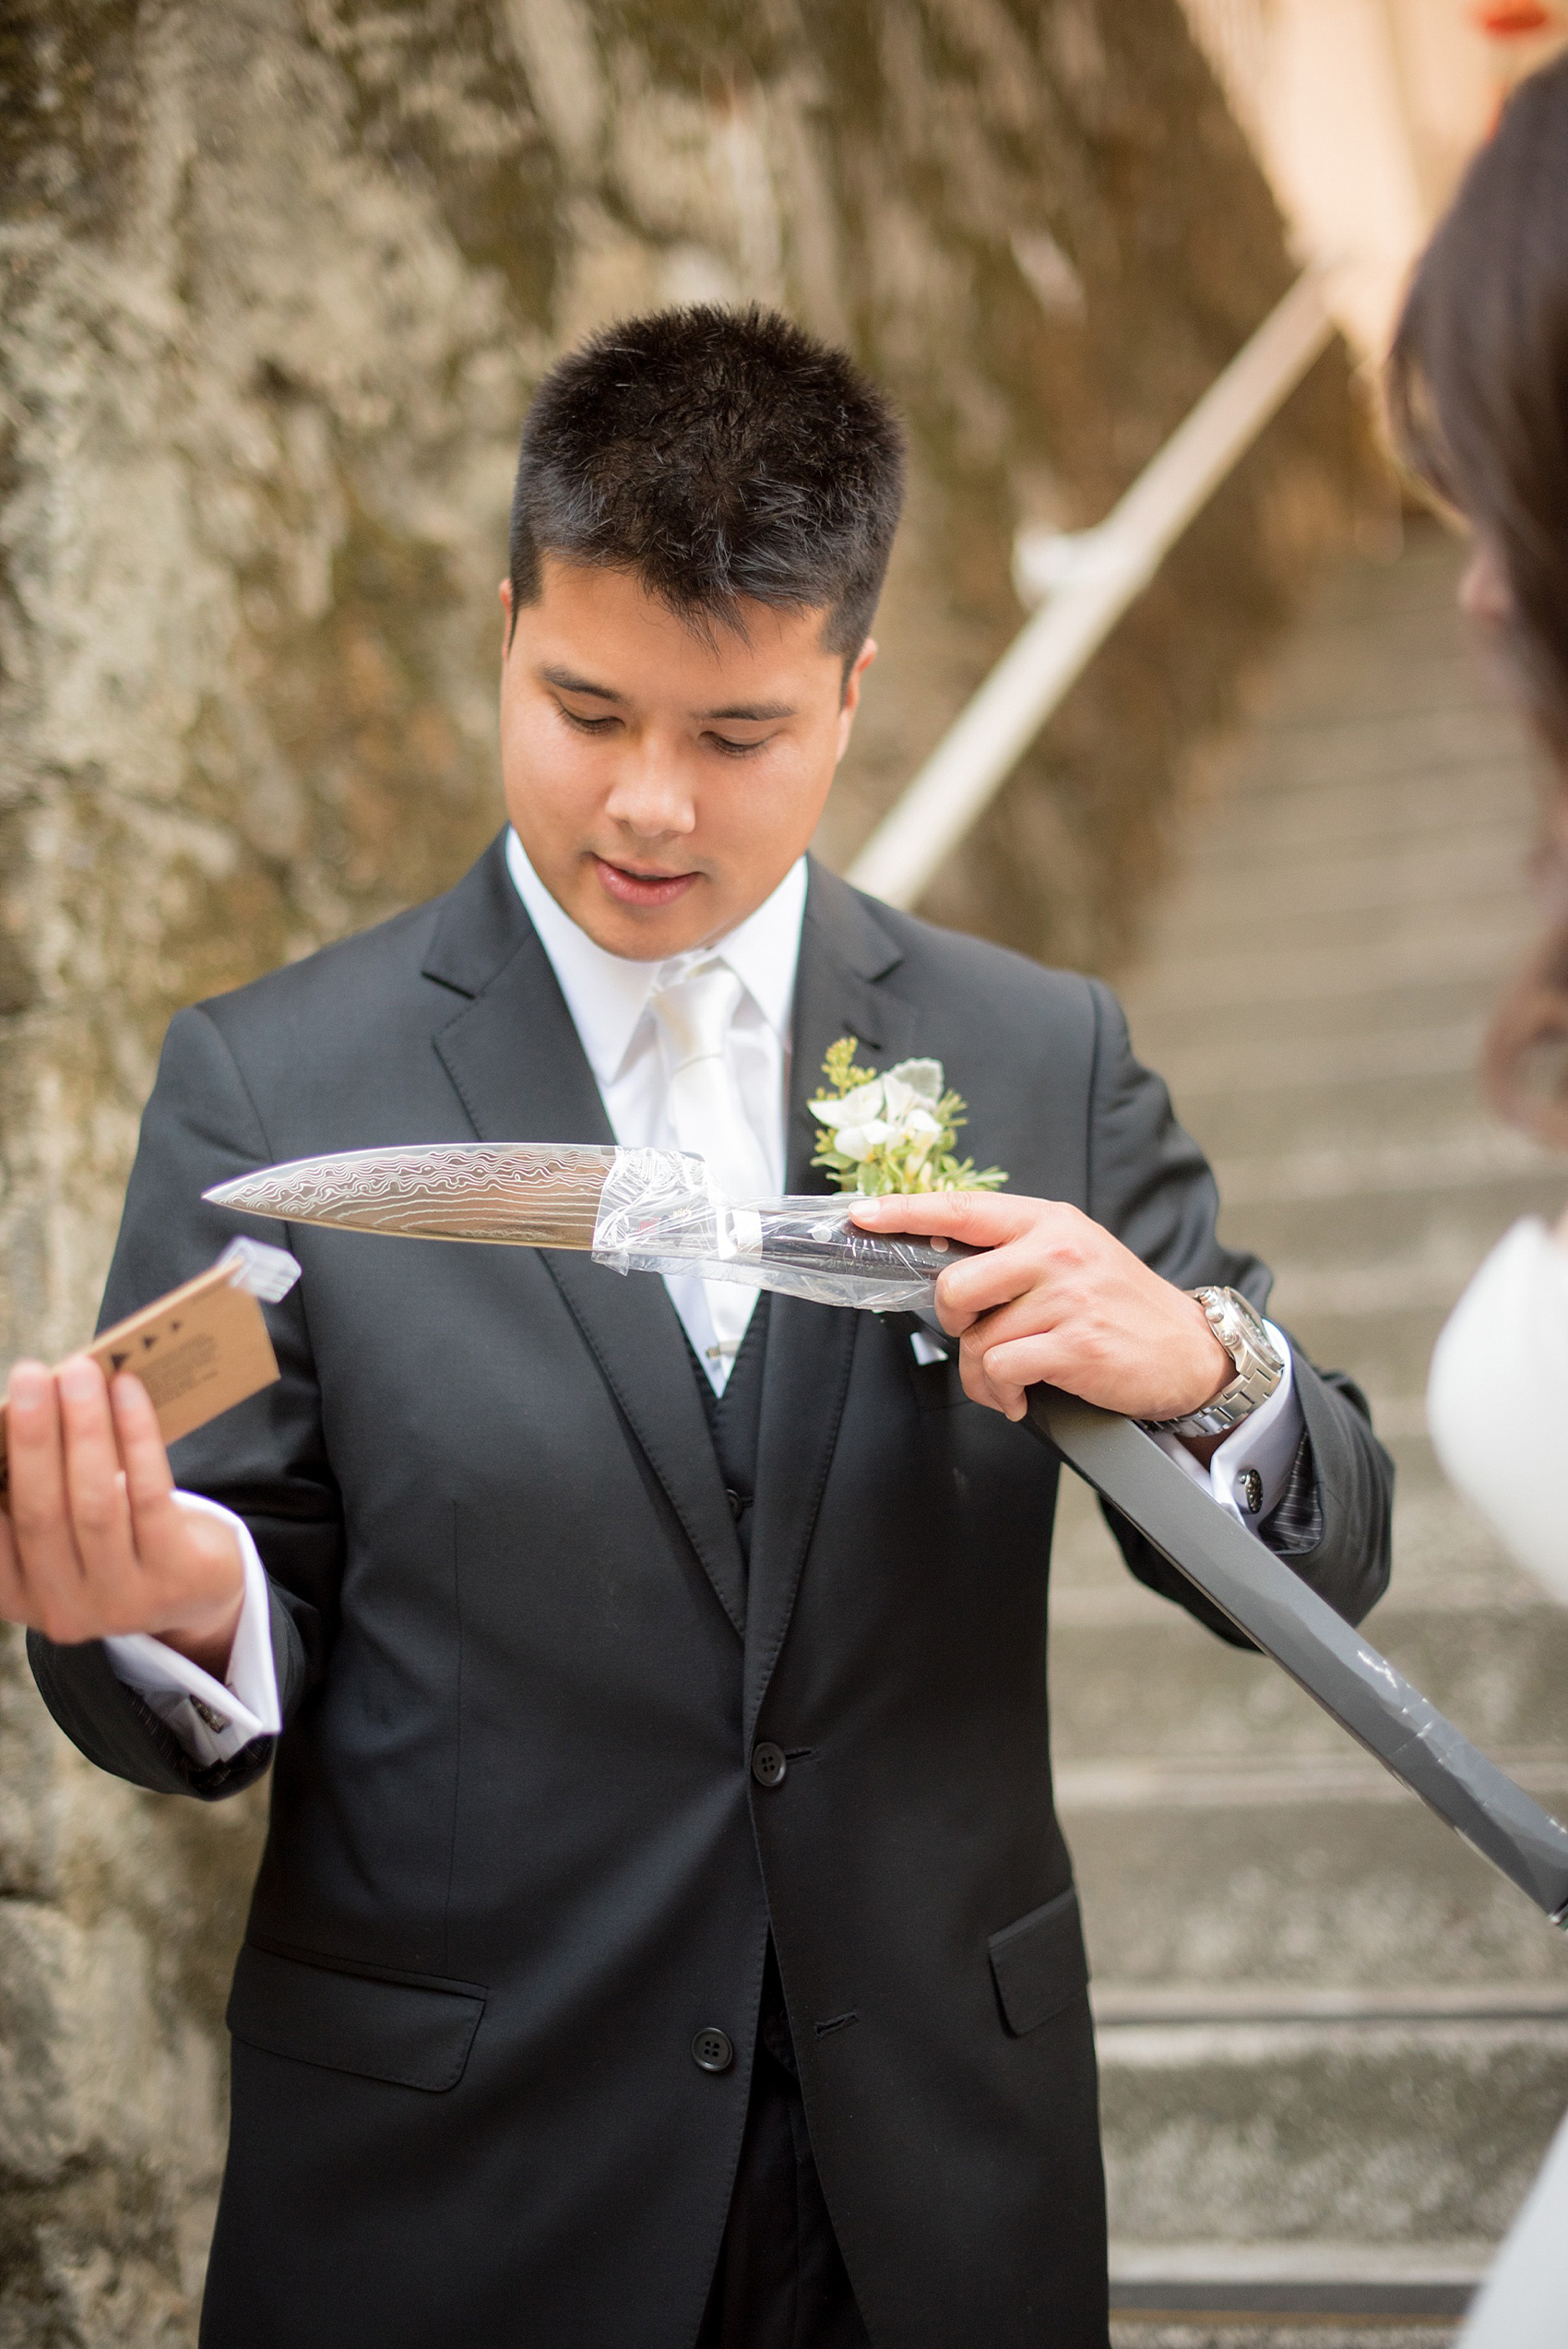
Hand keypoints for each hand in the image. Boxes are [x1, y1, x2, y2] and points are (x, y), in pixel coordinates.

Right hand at [0, 1356, 243, 1675]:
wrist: (197, 1589)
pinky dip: (137, 1436)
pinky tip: (129, 1392)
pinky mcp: (175, 1579)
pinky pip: (150, 1496)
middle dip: (32, 1436)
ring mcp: (122, 1602)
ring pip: (96, 1502)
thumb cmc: (115, 1536)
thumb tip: (27, 1403)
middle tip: (30, 1373)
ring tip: (82, 1371)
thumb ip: (38, 1487)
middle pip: (40, 1512)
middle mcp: (62, 1608)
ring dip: (86, 1428)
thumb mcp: (65, 1526)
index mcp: (16, 1593)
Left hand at [851, 1191, 1231, 1425]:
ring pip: (978, 1339)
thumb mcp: (1071, 1258)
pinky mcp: (1076, 1343)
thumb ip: (1013, 1255)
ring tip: (1012, 1377)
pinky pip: (1002, 1370)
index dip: (906, 1211)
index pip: (963, 1208)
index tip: (864, 1215)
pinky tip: (1023, 1394)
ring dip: (983, 1372)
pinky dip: (1001, 1393)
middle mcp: (1056, 1250)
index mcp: (1047, 1221)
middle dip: (953, 1323)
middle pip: (955, 1285)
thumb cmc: (1117, 1307)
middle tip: (978, 1335)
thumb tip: (942, 1266)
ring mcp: (1067, 1296)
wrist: (1188, 1351)